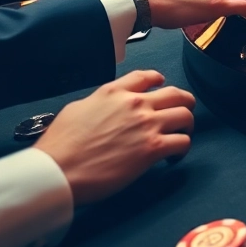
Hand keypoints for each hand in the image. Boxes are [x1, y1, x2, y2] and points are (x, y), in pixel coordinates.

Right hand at [35, 70, 194, 205]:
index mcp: (114, 92)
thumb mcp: (76, 109)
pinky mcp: (153, 148)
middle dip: (183, 103)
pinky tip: (173, 156)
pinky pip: (183, 141)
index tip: (161, 87)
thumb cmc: (60, 146)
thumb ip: (98, 103)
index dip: (159, 81)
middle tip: (181, 114)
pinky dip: (182, 149)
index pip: (146, 77)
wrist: (59, 170)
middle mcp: (135, 103)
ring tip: (180, 135)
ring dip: (186, 125)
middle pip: (176, 94)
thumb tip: (107, 108)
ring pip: (185, 115)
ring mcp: (147, 124)